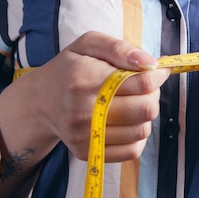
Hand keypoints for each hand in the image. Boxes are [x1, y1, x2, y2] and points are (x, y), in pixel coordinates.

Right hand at [0, 31, 170, 162]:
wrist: (41, 101)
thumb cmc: (71, 68)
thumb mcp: (89, 44)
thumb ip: (120, 48)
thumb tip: (150, 62)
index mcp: (86, 79)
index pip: (142, 83)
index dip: (157, 76)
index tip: (157, 70)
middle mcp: (84, 111)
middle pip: (146, 109)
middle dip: (153, 95)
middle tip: (144, 87)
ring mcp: (84, 135)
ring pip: (142, 130)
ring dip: (146, 115)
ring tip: (134, 102)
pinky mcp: (87, 152)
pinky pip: (132, 151)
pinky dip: (137, 135)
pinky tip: (127, 121)